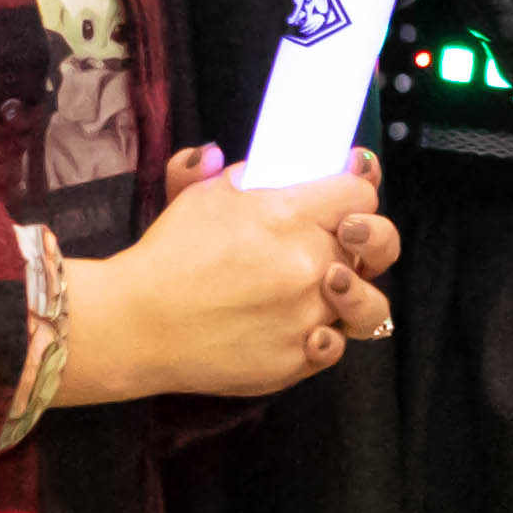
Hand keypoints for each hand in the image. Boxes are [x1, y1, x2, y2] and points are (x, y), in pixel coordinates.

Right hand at [63, 153, 388, 399]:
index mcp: (289, 213)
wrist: (135, 325)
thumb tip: (229, 153)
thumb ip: (231, 168)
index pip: (361, 190)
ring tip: (330, 287)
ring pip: (369, 304)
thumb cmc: (166, 256)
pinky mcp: (295, 359)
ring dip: (356, 293)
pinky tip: (306, 327)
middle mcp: (308, 264)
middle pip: (377, 244)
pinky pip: (335, 347)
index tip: (349, 190)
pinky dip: (326, 337)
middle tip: (347, 236)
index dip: (357, 187)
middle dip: (368, 236)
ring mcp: (306, 316)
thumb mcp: (197, 194)